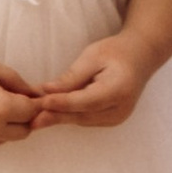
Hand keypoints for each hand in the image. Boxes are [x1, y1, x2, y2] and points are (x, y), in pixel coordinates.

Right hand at [0, 54, 44, 147]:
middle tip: (19, 99)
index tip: (35, 93)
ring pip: (8, 138)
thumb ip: (18, 83)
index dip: (36, 102)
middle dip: (26, 116)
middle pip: (24, 130)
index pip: (32, 111)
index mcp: (1, 109)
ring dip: (11, 125)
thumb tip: (36, 95)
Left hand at [31, 36, 149, 130]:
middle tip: (31, 119)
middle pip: (83, 115)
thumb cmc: (115, 52)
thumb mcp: (92, 56)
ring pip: (82, 120)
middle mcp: (120, 108)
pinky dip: (68, 116)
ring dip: (59, 117)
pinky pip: (86, 119)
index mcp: (119, 89)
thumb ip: (71, 77)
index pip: (86, 100)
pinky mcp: (111, 120)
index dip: (63, 103)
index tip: (42, 103)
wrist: (140, 57)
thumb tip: (47, 91)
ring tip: (35, 117)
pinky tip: (50, 113)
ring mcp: (117, 118)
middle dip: (56, 116)